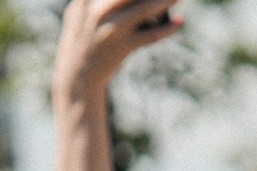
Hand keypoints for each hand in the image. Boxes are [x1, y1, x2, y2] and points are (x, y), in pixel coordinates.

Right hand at [54, 0, 181, 106]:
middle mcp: (97, 12)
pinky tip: (179, 22)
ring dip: (164, 2)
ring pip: (143, 9)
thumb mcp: (80, 12)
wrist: (77, 76)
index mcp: (85, 0)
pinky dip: (167, 29)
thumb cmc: (84, 38)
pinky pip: (150, 36)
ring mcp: (110, 30)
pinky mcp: (121, 48)